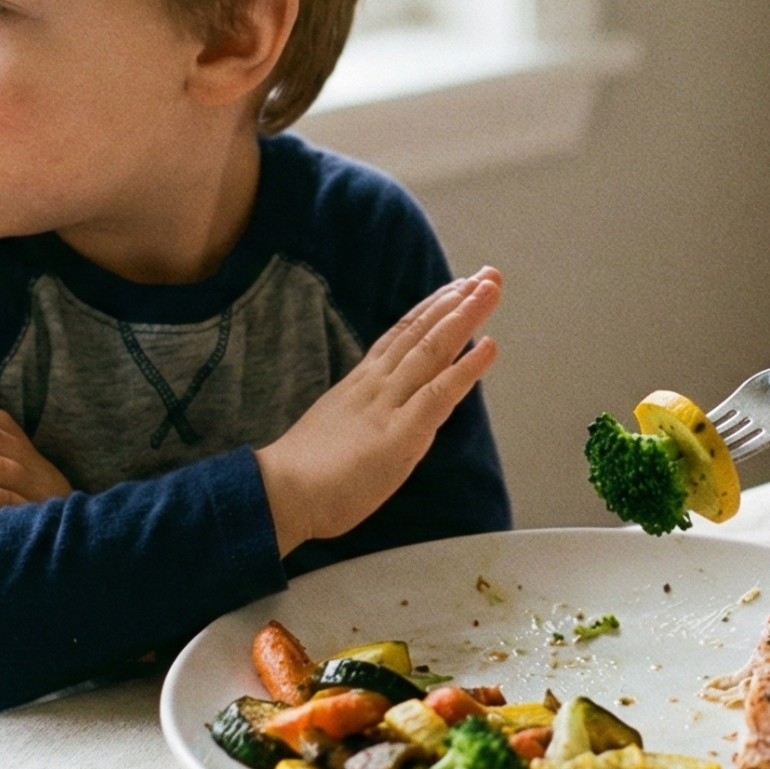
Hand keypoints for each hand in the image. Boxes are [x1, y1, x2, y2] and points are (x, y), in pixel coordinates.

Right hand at [254, 267, 502, 552]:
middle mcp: (377, 385)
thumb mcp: (337, 426)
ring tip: (490, 289)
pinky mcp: (400, 434)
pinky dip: (467, 369)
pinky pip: (439, 394)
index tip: (455, 287)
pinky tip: (489, 347)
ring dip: (465, 317)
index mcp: (361, 383)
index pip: (401, 335)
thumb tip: (383, 415)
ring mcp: (388, 405)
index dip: (431, 309)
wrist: (278, 494)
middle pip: (422, 332)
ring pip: (432, 350)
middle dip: (457, 301)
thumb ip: (364, 413)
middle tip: (488, 274)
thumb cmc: (303, 474)